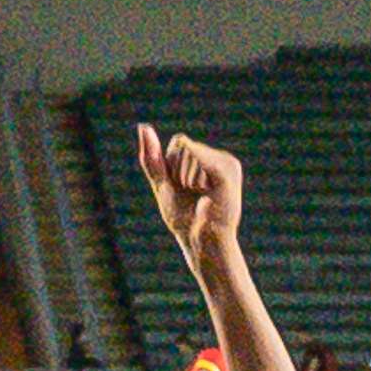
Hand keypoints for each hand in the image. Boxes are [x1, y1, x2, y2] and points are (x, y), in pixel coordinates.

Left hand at [134, 125, 247, 266]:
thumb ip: (153, 158)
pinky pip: (199, 157)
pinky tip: (204, 193)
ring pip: (187, 151)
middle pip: (181, 144)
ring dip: (184, 178)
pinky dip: (191, 175)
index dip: (171, 167)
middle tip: (192, 195)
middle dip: (176, 171)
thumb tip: (143, 127)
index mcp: (209, 159)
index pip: (178, 143)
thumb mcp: (163, 184)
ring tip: (200, 197)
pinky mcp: (227, 172)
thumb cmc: (184, 219)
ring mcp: (226, 164)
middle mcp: (221, 158)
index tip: (184, 189)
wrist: (201, 243)